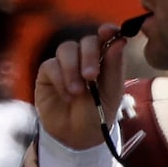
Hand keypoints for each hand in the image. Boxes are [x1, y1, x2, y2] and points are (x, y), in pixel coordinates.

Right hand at [33, 24, 124, 154]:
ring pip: (66, 49)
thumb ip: (114, 68)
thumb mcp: (111, 94)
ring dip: (72, 70)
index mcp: (105, 61)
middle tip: (91, 76)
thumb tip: (120, 40)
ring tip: (78, 93)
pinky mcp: (47, 72)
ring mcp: (65, 63)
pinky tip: (67, 96)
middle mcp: (85, 58)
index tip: (109, 30)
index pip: (106, 39)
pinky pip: (51, 65)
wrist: (76, 136)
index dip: (107, 31)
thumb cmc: (98, 114)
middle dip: (88, 56)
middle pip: (85, 41)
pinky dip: (60, 80)